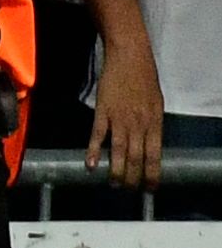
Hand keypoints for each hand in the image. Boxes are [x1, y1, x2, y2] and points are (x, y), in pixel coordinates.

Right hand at [91, 39, 166, 187]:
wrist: (130, 56)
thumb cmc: (145, 78)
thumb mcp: (156, 103)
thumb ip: (151, 124)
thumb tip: (148, 144)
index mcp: (155, 122)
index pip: (155, 156)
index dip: (152, 174)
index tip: (150, 188)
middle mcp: (139, 124)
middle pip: (136, 158)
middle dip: (133, 177)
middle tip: (128, 190)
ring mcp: (120, 118)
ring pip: (119, 151)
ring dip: (116, 170)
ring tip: (113, 184)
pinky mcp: (103, 111)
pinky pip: (98, 135)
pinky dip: (93, 151)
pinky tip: (90, 165)